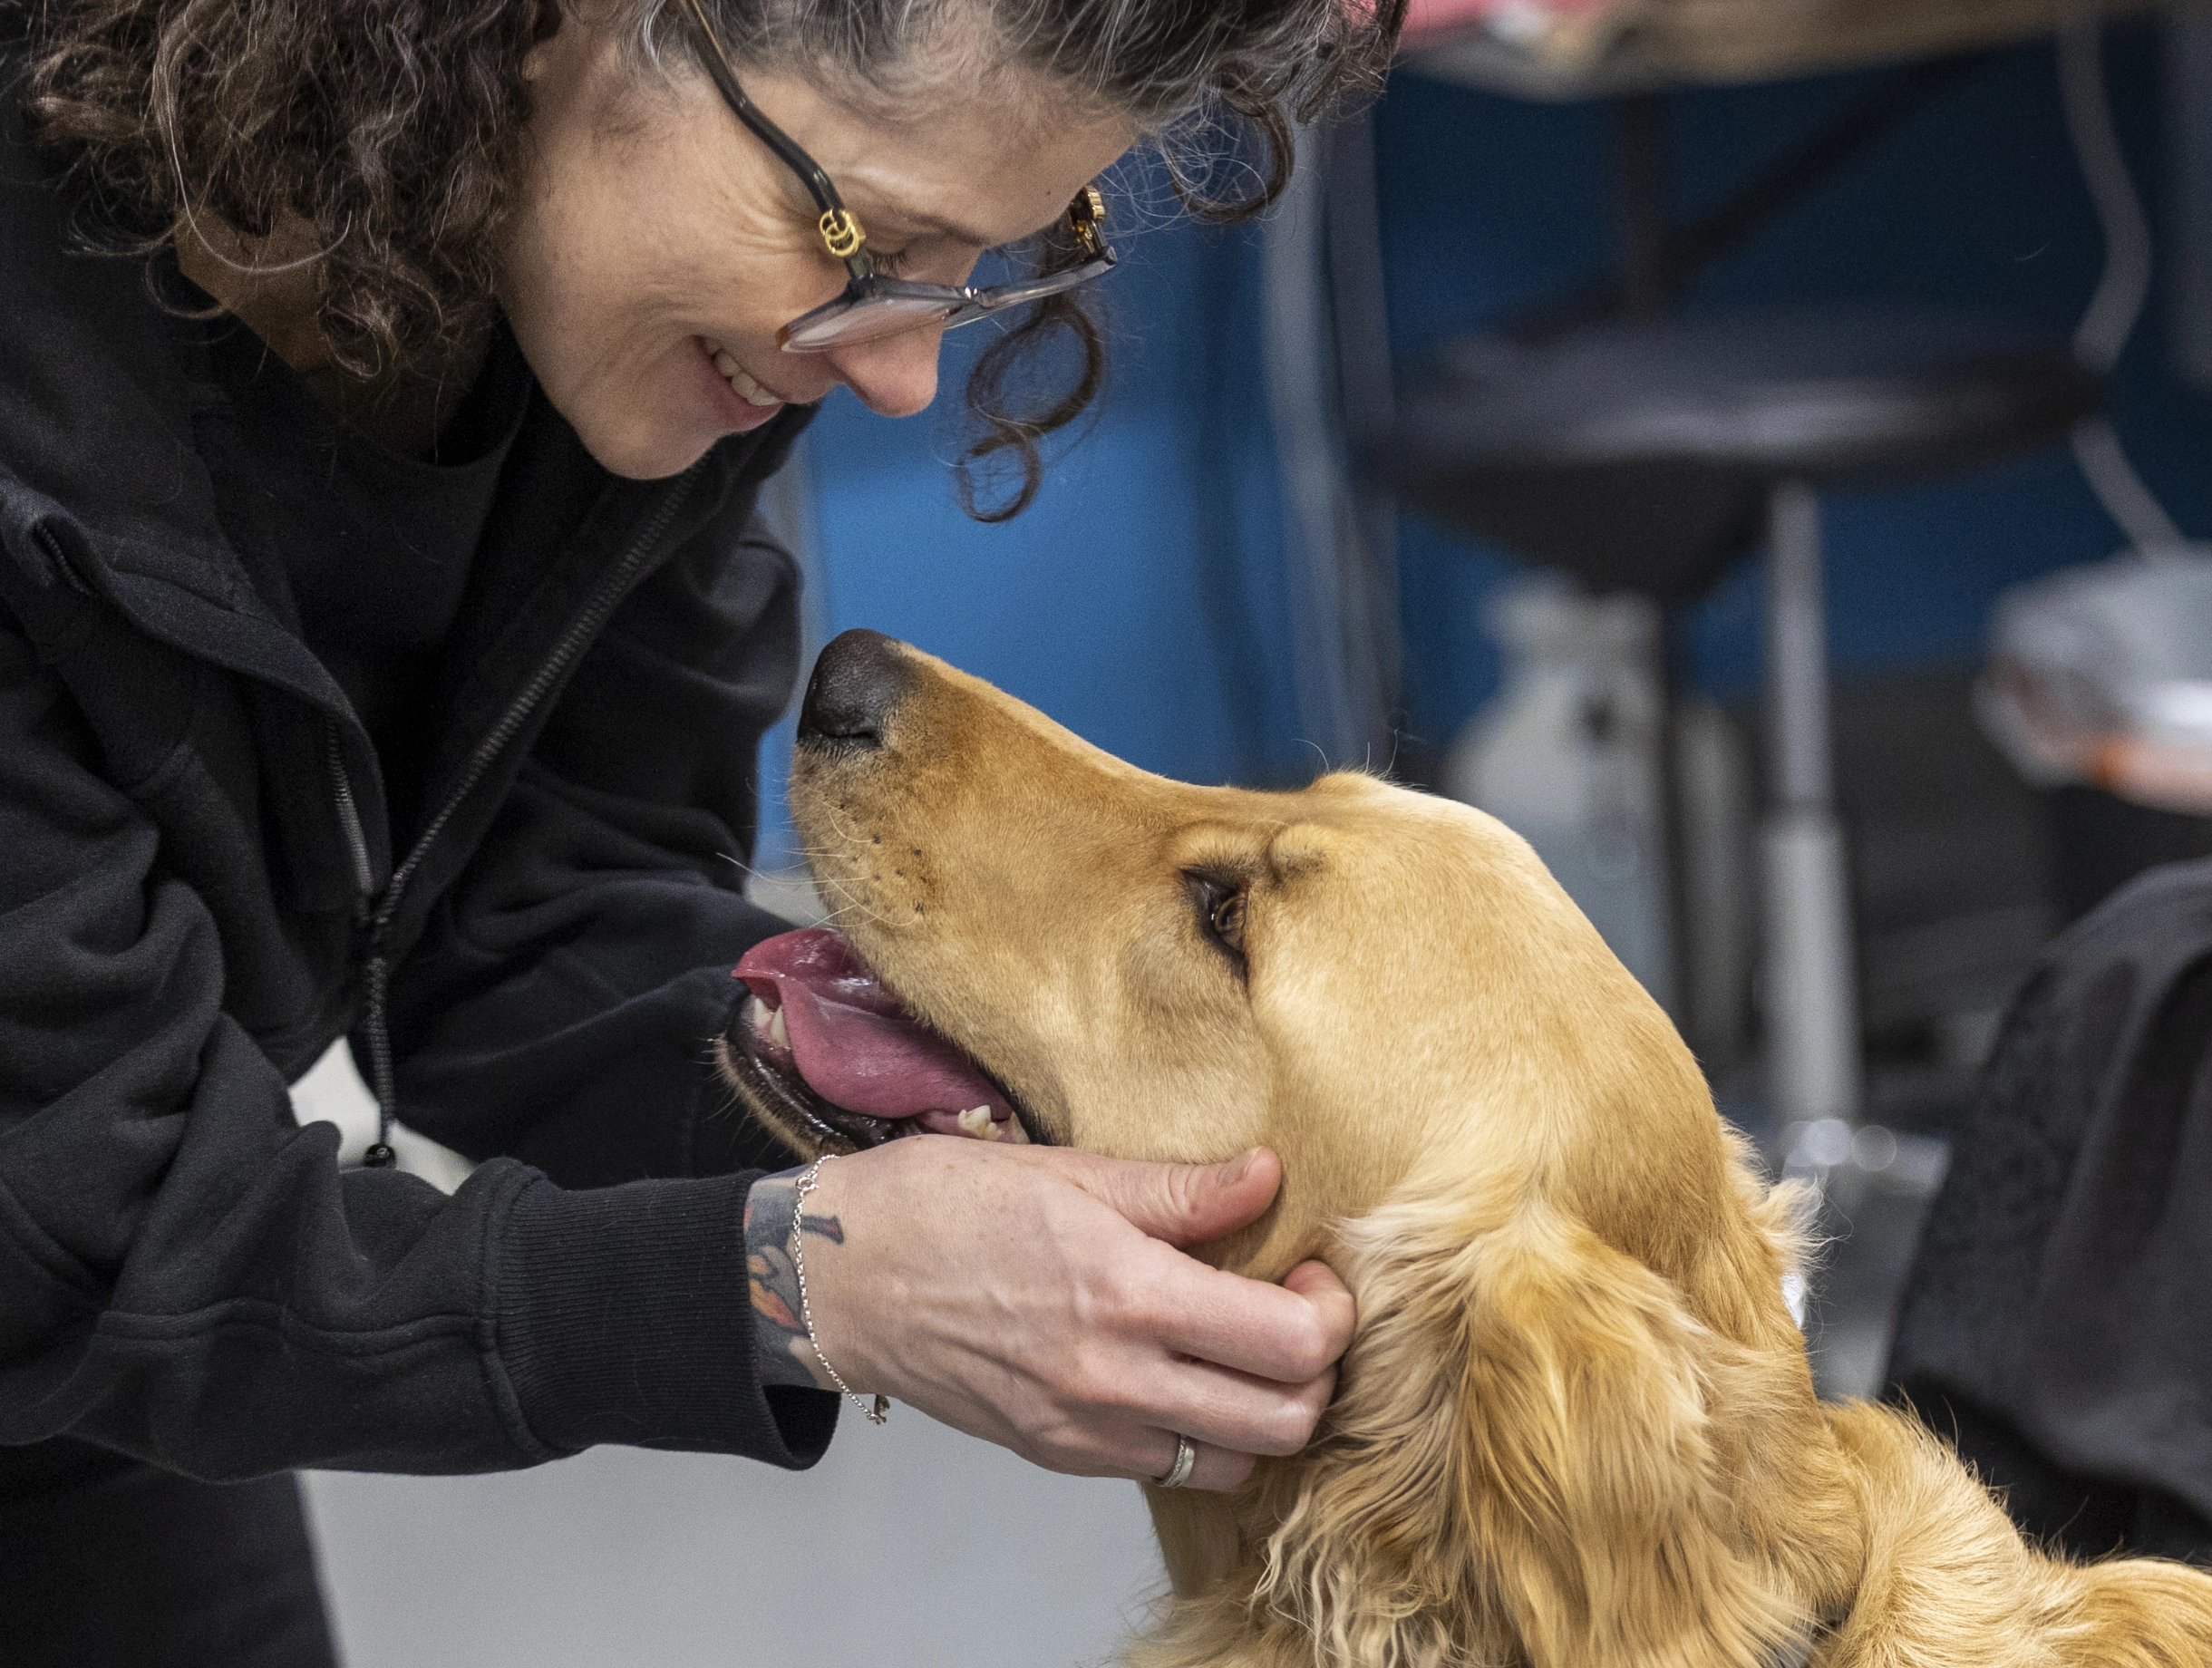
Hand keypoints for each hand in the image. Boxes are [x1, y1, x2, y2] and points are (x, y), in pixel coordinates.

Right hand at [761, 1140, 1353, 1490]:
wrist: (841, 1277)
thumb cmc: (943, 1206)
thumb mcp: (1070, 1171)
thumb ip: (1180, 1191)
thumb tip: (1267, 1176)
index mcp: (1129, 1293)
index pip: (1293, 1343)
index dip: (1332, 1309)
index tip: (1312, 1270)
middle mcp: (1116, 1379)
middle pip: (1288, 1420)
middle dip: (1317, 1368)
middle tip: (1292, 1312)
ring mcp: (1087, 1431)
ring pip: (1237, 1462)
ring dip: (1263, 1411)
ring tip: (1240, 1349)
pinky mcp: (1059, 1457)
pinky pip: (1168, 1469)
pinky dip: (1199, 1433)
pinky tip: (1179, 1373)